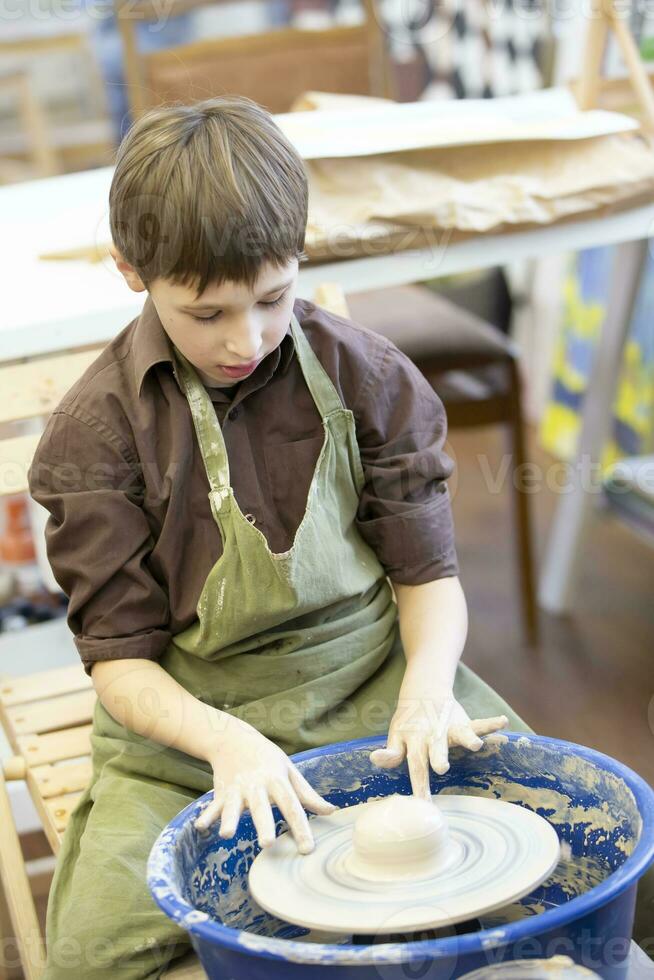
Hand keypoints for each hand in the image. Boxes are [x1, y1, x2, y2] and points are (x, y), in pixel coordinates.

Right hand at [194, 714, 335, 853]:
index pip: (292, 807)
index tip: (307, 849)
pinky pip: (213, 805)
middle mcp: (257, 785)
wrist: (234, 738)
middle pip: (262, 808)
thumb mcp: (289, 770)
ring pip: (234, 807)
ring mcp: (237, 789)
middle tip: (267, 844)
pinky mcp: (221, 792)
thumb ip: (307, 794)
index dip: (301, 828)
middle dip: (263, 825)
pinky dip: (206, 815)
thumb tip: (330, 811)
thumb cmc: (267, 758)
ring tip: (227, 834)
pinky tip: (200, 827)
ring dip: (230, 819)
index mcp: (277, 781)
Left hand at [370, 691, 507, 797]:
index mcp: (415, 741)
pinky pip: (479, 724)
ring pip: (460, 733)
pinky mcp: (464, 722)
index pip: (416, 766)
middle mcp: (433, 734)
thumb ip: (391, 752)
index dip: (419, 784)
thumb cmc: (408, 724)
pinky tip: (503, 722)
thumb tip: (374, 758)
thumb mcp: (396, 736)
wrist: (423, 694)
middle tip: (442, 768)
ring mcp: (450, 727)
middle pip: (436, 748)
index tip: (422, 803)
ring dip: (468, 738)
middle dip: (439, 757)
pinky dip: (491, 723)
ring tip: (475, 744)